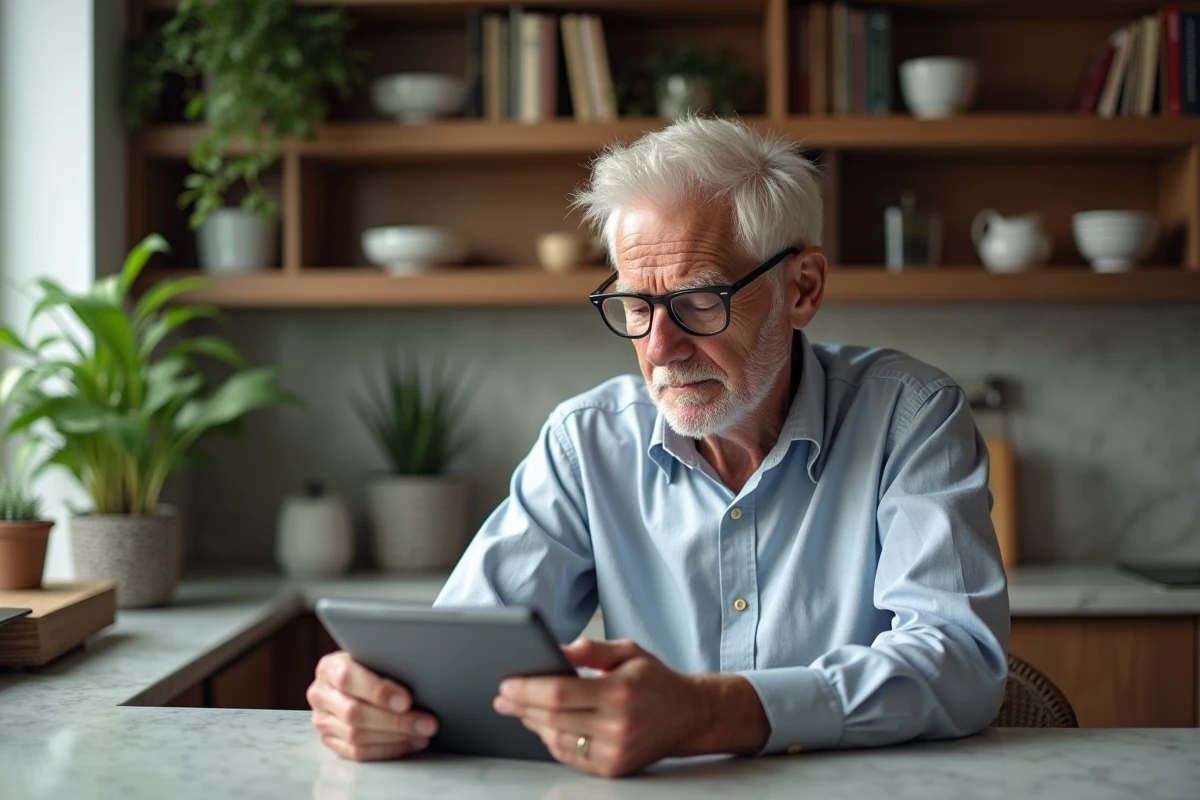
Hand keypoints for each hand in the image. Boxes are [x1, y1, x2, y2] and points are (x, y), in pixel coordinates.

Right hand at [307, 651, 438, 761]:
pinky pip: (357, 752)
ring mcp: (322, 720)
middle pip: (354, 713)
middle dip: (396, 721)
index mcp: (329, 667)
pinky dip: (387, 750)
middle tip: (427, 723)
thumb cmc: (368, 664)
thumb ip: (384, 664)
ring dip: (395, 738)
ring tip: (423, 734)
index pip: (348, 679)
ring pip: (356, 736)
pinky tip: (408, 743)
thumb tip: (419, 676)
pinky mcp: (329, 740)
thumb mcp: (373, 655)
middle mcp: (321, 694)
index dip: (378, 691)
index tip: (407, 700)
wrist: (349, 679)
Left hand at [492, 639, 711, 777]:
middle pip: (552, 719)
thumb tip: (556, 650)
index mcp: (619, 692)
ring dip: (532, 724)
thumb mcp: (628, 651)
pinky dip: (551, 740)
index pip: (560, 693)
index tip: (506, 684)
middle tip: (502, 697)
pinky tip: (543, 726)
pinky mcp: (613, 768)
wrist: (688, 715)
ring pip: (557, 740)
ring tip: (519, 709)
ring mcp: (615, 751)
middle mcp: (617, 726)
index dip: (527, 690)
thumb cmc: (655, 680)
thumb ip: (591, 649)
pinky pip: (570, 755)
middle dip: (520, 707)